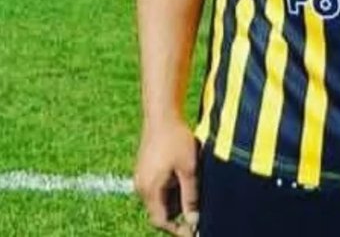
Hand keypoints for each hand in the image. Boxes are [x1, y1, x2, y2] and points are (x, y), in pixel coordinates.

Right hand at [134, 119, 199, 235]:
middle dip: (179, 211)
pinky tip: (183, 170)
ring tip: (191, 178)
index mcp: (149, 190)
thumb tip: (194, 221)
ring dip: (176, 196)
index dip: (178, 229)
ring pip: (161, 198)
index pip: (161, 221)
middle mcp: (141, 187)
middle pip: (161, 211)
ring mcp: (142, 177)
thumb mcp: (188, 168)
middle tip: (198, 203)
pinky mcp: (145, 168)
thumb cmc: (176, 138)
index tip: (194, 230)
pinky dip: (172, 185)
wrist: (162, 113)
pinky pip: (158, 186)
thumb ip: (191, 196)